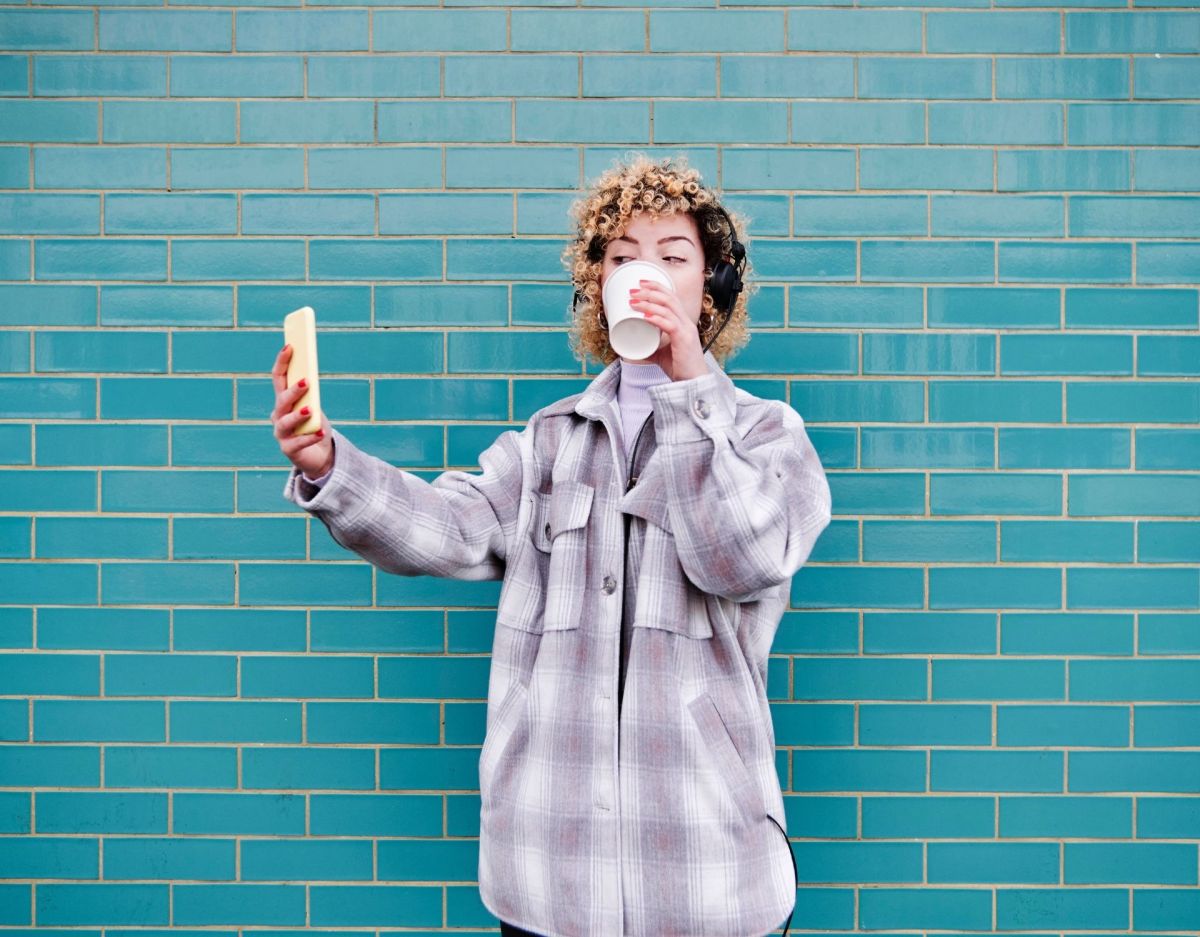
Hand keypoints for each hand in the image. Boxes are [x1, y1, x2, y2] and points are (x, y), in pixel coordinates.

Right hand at [272, 343, 333, 479]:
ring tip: (310, 410)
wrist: (319, 455)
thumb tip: (310, 376)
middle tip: (307, 381)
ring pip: (285, 422)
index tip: (290, 346)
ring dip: (297, 415)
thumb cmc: (314, 426)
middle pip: (282, 400)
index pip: (278, 378)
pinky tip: (320, 433)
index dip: (282, 362)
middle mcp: (278, 415)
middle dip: (293, 390)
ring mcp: (281, 433)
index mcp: (283, 400)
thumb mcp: (314, 406)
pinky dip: (309, 437)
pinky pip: (298, 443)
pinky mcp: (288, 450)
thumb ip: (310, 394)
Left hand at [628, 279, 707, 381]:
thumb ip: (650, 346)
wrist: (693, 384)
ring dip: (648, 302)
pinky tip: (645, 316)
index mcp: (682, 323)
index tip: (641, 284)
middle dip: (650, 291)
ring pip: (668, 308)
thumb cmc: (680, 368)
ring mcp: (686, 330)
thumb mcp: (661, 354)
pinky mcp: (684, 340)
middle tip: (633, 290)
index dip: (657, 288)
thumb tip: (633, 344)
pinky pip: (670, 325)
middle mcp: (686, 323)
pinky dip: (656, 318)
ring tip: (633, 302)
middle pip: (669, 298)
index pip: (672, 297)